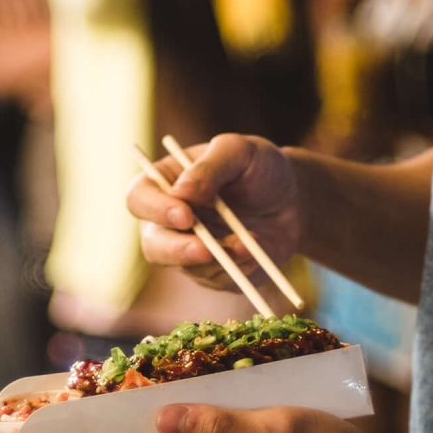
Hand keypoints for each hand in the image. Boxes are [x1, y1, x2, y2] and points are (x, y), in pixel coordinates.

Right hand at [128, 133, 301, 286]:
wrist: (294, 200)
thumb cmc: (260, 168)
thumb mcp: (239, 151)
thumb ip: (210, 167)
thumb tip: (181, 192)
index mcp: (165, 183)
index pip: (139, 198)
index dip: (155, 209)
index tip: (185, 214)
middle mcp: (168, 221)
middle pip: (152, 244)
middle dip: (177, 250)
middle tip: (206, 250)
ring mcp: (189, 250)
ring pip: (187, 268)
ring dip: (220, 258)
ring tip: (250, 240)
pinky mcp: (214, 273)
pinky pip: (218, 280)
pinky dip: (239, 267)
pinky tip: (256, 250)